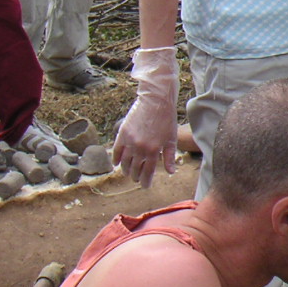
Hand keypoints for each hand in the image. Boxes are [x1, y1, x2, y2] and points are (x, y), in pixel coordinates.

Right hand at [112, 47, 179, 186]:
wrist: (156, 101)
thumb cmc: (167, 119)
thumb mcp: (172, 139)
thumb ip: (170, 157)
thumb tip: (170, 172)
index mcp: (153, 151)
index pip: (147, 172)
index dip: (146, 181)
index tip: (146, 186)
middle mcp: (140, 148)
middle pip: (135, 169)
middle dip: (136, 176)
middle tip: (138, 179)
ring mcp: (129, 141)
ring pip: (124, 162)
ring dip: (126, 170)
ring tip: (129, 173)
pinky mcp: (122, 133)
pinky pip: (116, 150)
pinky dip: (116, 159)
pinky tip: (117, 164)